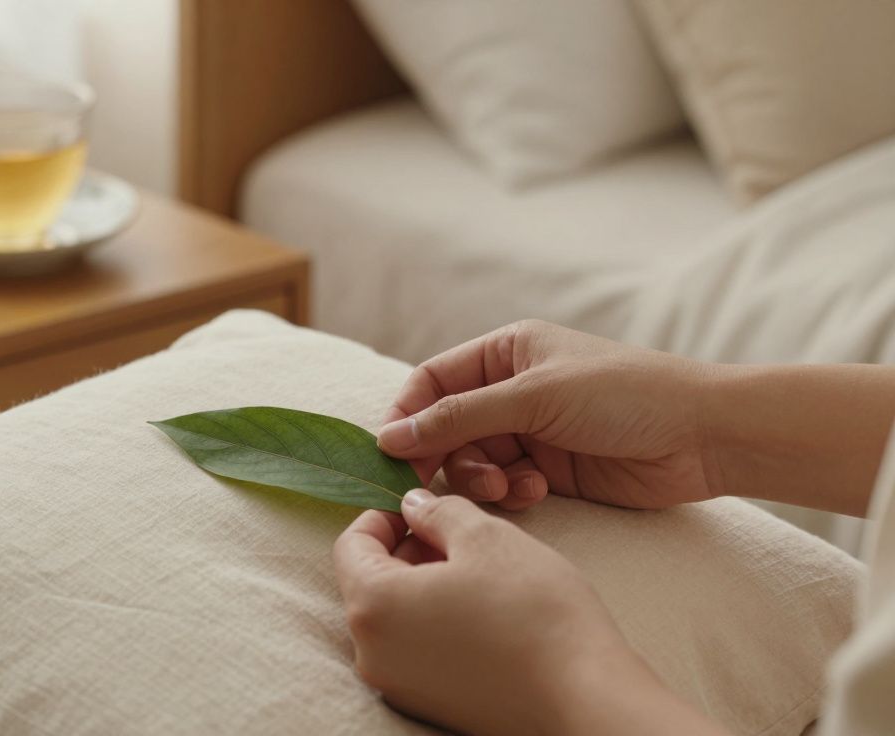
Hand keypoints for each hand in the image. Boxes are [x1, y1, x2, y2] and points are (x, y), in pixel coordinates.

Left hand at [334, 490, 728, 735]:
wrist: (585, 698)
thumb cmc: (534, 612)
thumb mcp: (486, 536)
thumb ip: (438, 511)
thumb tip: (414, 505)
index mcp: (372, 605)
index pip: (351, 545)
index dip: (384, 516)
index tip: (420, 506)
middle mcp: (371, 653)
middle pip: (369, 582)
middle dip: (407, 550)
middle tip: (456, 535)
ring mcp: (398, 685)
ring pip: (393, 616)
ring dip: (423, 585)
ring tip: (477, 572)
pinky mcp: (429, 705)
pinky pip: (414, 649)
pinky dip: (434, 621)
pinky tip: (482, 611)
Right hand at [376, 319, 717, 510]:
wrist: (702, 435)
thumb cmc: (623, 394)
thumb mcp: (534, 397)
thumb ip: (459, 417)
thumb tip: (389, 436)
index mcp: (506, 352)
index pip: (432, 382)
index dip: (408, 416)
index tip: (391, 454)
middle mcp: (512, 390)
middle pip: (447, 428)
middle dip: (448, 456)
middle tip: (445, 486)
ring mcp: (530, 432)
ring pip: (473, 462)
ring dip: (482, 479)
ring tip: (510, 488)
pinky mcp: (549, 471)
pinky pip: (505, 486)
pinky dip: (511, 494)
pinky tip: (536, 492)